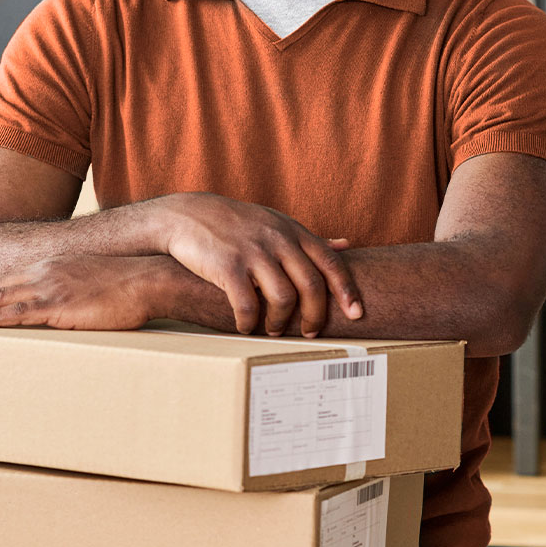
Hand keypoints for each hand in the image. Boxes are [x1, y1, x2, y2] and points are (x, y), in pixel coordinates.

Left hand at [0, 255, 161, 329]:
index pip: (9, 280)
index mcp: (52, 266)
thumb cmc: (126, 284)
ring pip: (0, 298)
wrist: (149, 278)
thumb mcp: (91, 280)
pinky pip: (20, 312)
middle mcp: (45, 272)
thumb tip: (64, 307)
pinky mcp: (61, 304)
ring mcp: (52, 287)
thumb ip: (71, 289)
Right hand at [155, 192, 361, 336]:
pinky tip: (246, 326)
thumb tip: (346, 245)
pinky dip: (250, 322)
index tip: (357, 314)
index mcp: (292, 231)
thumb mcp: (276, 222)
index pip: (331, 263)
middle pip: (311, 285)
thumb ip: (310, 238)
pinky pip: (248, 305)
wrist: (188, 215)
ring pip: (283, 298)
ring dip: (282, 321)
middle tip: (310, 332)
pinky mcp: (228, 266)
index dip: (347, 291)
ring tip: (275, 329)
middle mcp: (277, 240)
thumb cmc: (236, 223)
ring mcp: (253, 252)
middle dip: (315, 316)